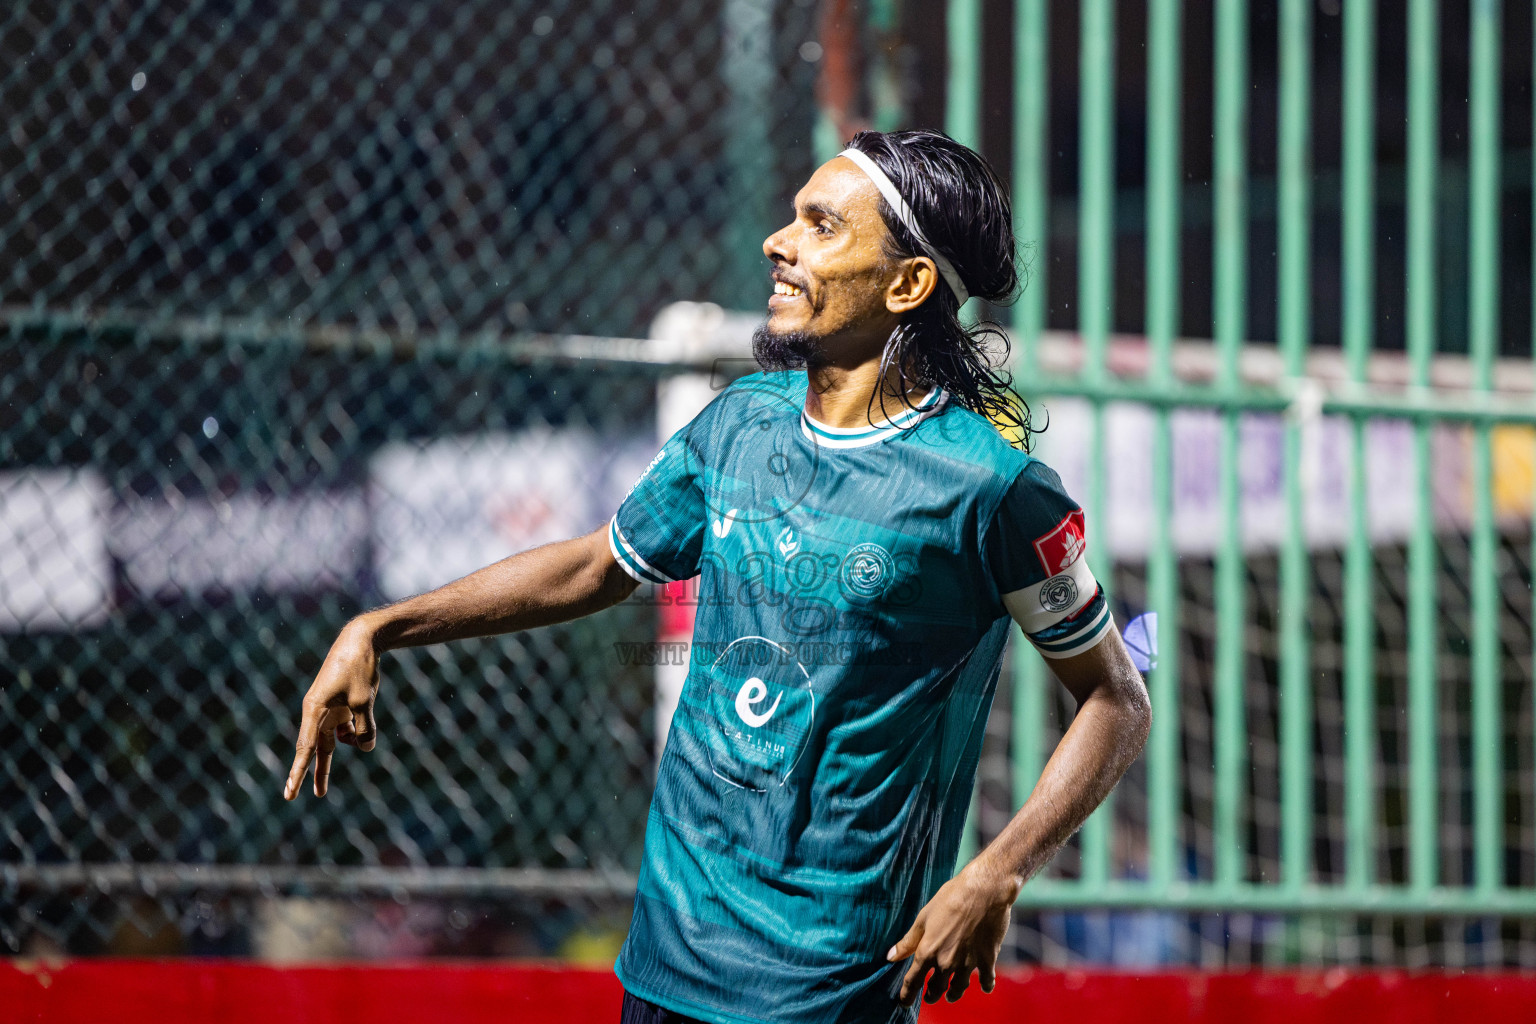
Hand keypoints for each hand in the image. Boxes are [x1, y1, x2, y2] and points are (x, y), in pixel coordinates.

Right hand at [283, 621, 380, 799]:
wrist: (361, 641)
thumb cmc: (358, 668)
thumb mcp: (365, 701)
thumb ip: (365, 729)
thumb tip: (365, 749)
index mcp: (315, 710)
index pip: (306, 748)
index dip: (299, 772)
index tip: (290, 791)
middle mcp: (317, 712)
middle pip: (317, 749)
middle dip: (315, 773)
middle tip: (300, 797)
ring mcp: (329, 710)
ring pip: (333, 741)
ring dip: (346, 747)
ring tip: (330, 777)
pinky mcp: (341, 706)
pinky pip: (348, 728)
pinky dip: (356, 732)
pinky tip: (363, 725)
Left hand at [888, 856, 1017, 1005]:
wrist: (982, 891)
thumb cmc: (950, 899)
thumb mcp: (923, 918)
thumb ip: (908, 942)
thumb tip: (890, 957)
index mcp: (927, 952)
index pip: (913, 981)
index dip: (907, 994)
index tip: (904, 1002)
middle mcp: (946, 962)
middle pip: (936, 989)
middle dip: (931, 995)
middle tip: (929, 996)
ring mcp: (967, 964)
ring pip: (958, 989)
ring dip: (953, 994)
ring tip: (951, 995)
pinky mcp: (987, 960)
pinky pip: (986, 981)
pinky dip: (985, 986)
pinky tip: (983, 987)